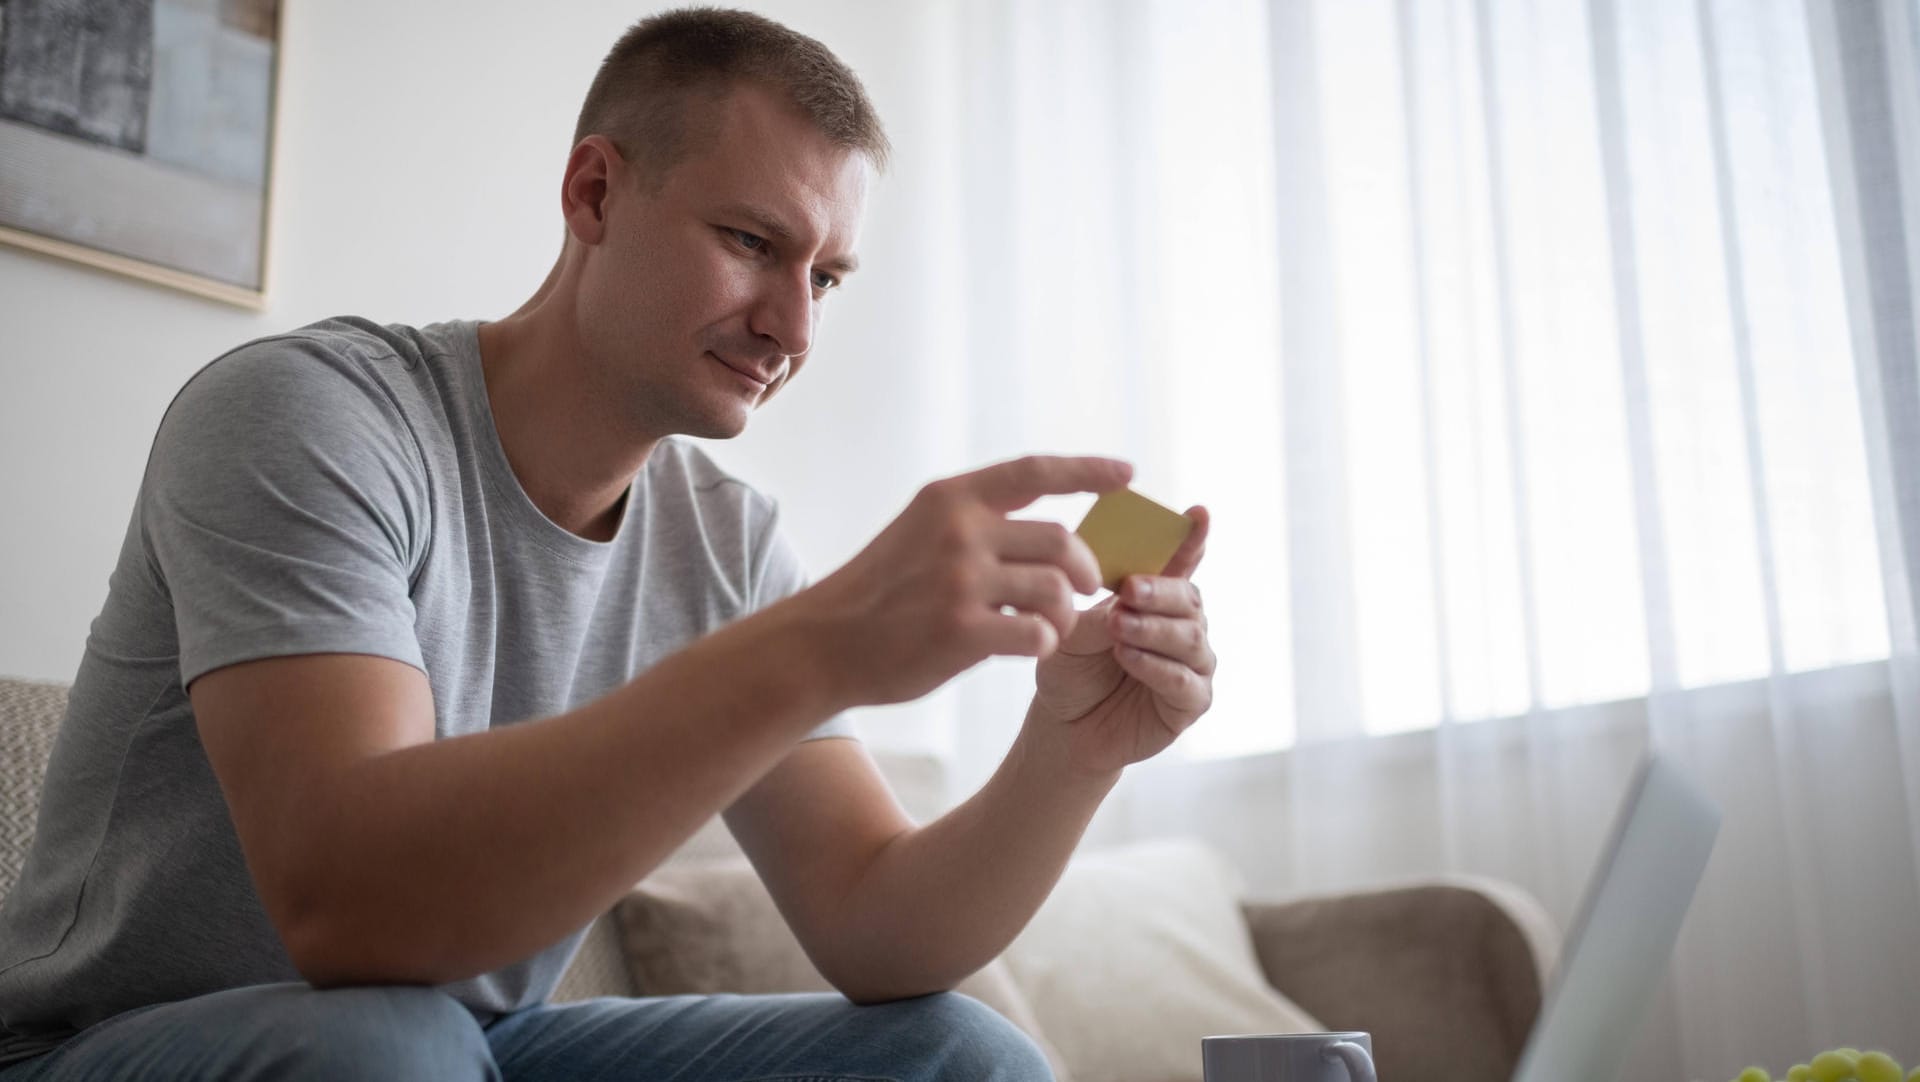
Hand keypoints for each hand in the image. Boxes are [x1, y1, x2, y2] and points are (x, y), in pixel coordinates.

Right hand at [801, 455, 1130, 707]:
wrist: (822, 644)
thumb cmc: (880, 594)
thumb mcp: (919, 533)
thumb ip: (976, 524)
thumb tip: (1054, 535)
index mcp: (950, 498)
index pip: (1035, 470)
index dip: (1088, 470)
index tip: (1129, 473)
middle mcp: (958, 530)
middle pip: (1061, 538)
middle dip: (1085, 568)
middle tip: (1085, 587)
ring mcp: (959, 579)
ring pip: (1057, 589)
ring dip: (1066, 613)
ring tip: (1050, 626)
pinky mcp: (962, 630)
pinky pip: (1039, 634)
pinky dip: (1045, 643)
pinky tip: (1028, 647)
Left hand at [1029, 506, 1213, 777]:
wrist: (1063, 725)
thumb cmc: (1070, 668)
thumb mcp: (1071, 632)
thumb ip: (1097, 612)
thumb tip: (1122, 597)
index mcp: (1157, 598)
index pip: (1182, 562)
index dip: (1193, 537)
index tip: (1198, 513)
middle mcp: (1183, 625)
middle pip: (1189, 597)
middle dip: (1160, 591)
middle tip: (1129, 589)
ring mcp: (1192, 664)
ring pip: (1191, 637)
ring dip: (1154, 629)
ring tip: (1119, 628)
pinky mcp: (1191, 703)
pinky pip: (1185, 680)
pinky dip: (1156, 667)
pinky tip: (1128, 658)